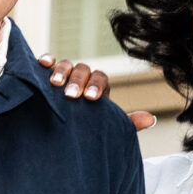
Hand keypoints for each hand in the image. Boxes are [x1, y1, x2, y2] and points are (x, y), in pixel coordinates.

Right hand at [41, 55, 156, 132]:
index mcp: (98, 87)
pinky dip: (46, 60)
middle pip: (83, 70)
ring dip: (61, 72)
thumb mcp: (107, 127)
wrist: (65, 133)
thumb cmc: (88, 128)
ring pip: (66, 65)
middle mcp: (82, 77)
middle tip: (71, 96)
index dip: (97, 86)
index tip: (91, 99)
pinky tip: (42, 63)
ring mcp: (65, 75)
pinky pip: (48, 63)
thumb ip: (127, 123)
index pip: (101, 78)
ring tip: (54, 84)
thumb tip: (150, 119)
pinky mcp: (46, 75)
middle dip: (78, 82)